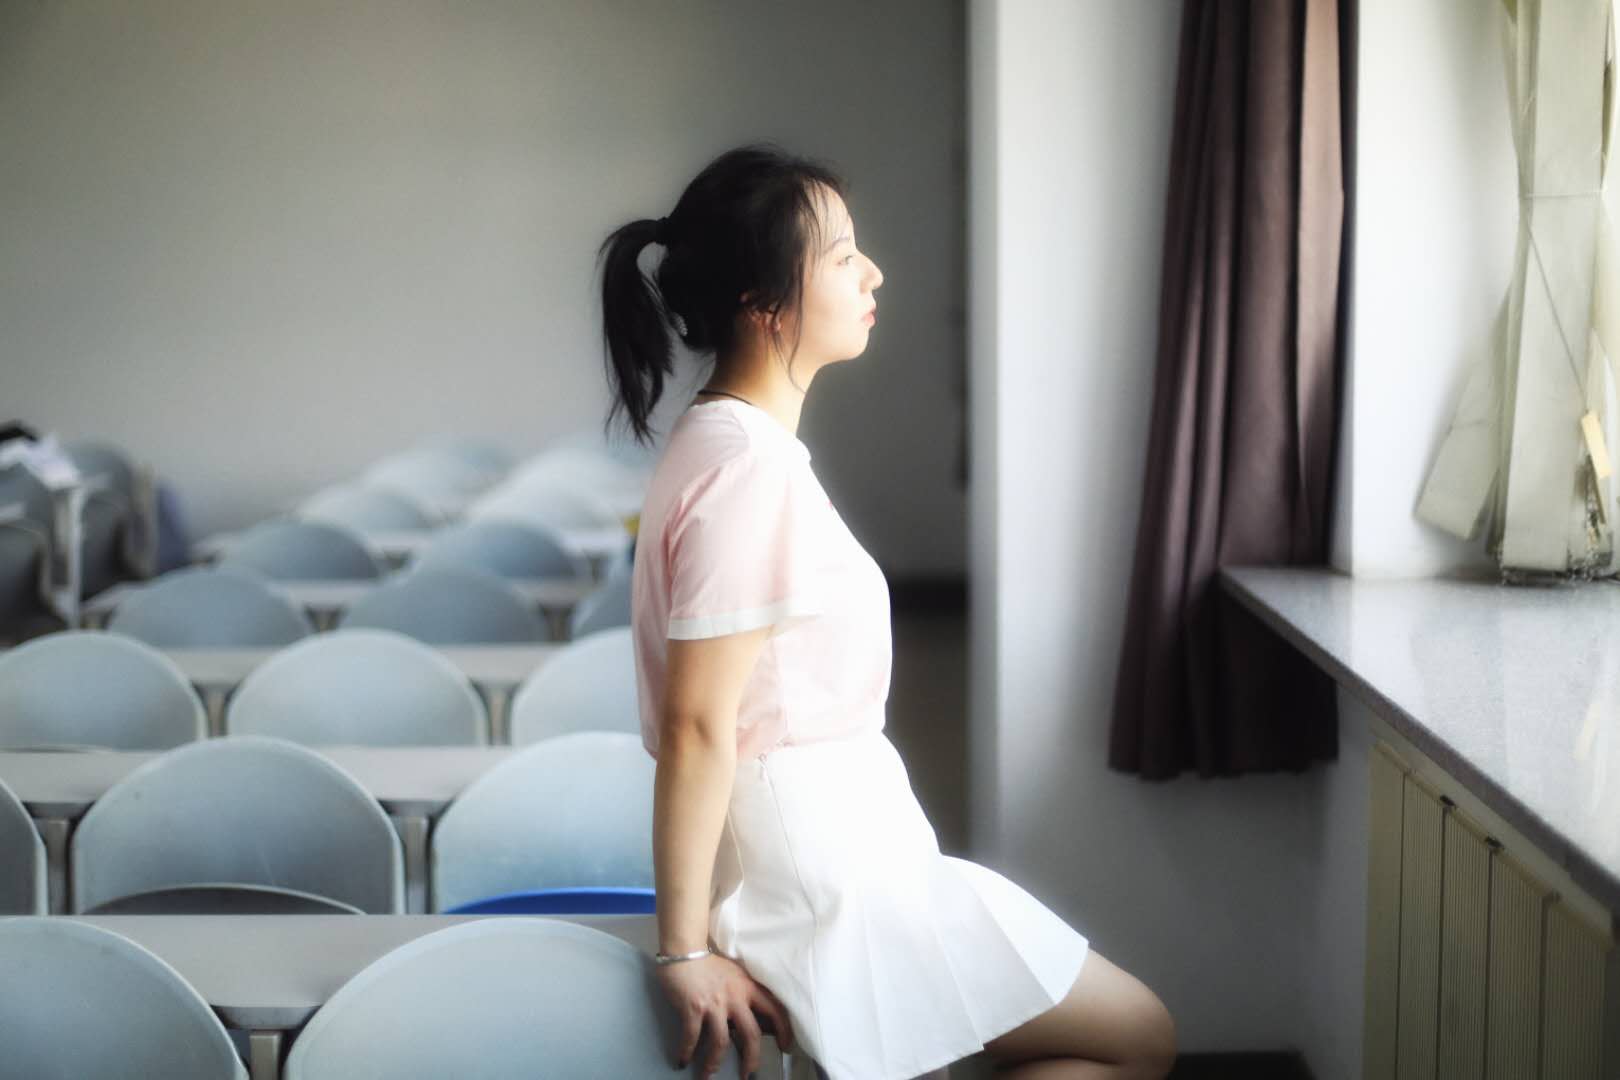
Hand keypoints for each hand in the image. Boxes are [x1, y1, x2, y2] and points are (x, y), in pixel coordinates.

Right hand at [657, 952, 795, 1076]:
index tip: (785, 1047)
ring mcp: (714, 1004)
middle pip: (751, 1034)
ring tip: (708, 1074)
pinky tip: (682, 1060)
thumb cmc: (709, 963)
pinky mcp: (693, 1008)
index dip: (784, 1030)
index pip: (774, 1010)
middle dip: (751, 1059)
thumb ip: (745, 993)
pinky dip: (687, 1051)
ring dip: (714, 1063)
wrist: (684, 950)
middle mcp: (735, 997)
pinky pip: (692, 1037)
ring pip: (721, 1042)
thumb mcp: (735, 975)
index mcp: (748, 987)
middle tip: (747, 1073)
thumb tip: (753, 1020)